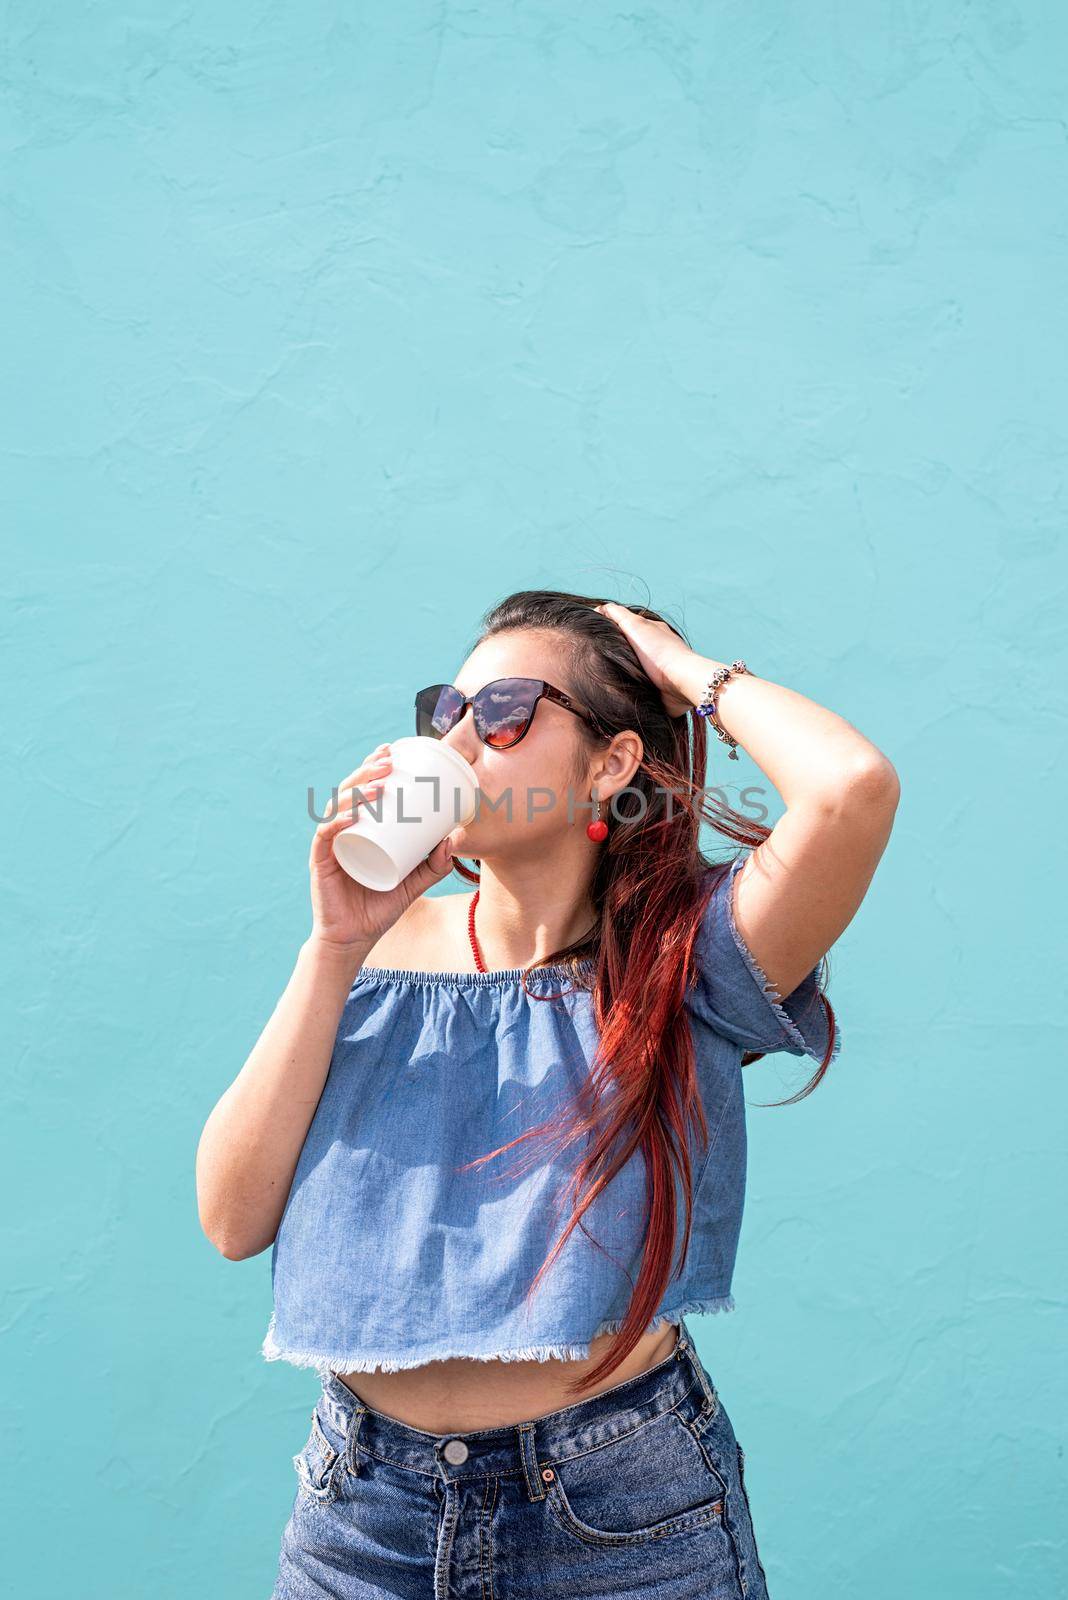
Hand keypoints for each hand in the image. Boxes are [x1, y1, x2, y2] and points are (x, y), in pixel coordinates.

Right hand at [308, 742, 454, 953]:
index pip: (363, 789)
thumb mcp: (415, 883)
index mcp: (360, 827)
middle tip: (390, 761)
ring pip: (338, 806)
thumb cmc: (380, 907)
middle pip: (350, 790)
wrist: (355, 939)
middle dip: (368, 770)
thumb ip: (435, 865)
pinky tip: (353, 814)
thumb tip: (455, 839)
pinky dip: (338, 821)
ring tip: (379, 782)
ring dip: (357, 789)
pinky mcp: (321, 861)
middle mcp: (342, 830)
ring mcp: (330, 844)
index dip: (373, 766)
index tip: (393, 751)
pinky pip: (326, 835)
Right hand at [594, 602, 699, 718]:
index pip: (625, 625)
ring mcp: (656, 668)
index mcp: (650, 630)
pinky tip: (619, 686)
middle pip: (627, 647)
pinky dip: (628, 685)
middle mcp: (654, 647)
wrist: (680, 682)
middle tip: (596, 656)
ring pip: (630, 667)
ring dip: (619, 670)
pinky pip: (637, 685)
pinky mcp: (656, 687)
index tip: (594, 635)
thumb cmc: (659, 652)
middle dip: (612, 651)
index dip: (609, 628)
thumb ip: (617, 614)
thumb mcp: (636, 625)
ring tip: (604, 673)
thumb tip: (600, 608)